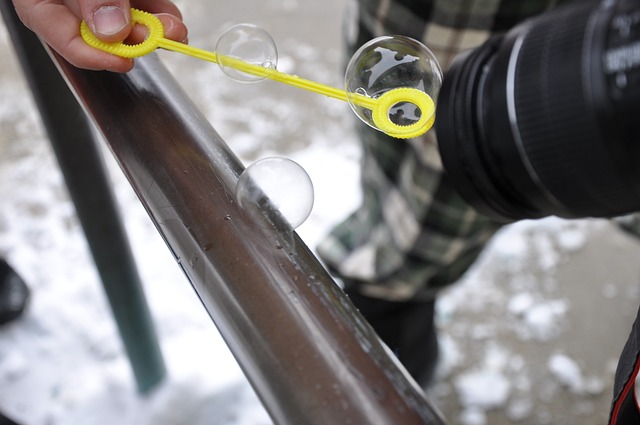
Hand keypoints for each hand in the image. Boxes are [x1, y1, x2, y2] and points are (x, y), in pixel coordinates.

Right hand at [11, 0, 187, 71]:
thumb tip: (111, 29)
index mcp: (41, 6)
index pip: (68, 44)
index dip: (99, 57)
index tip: (126, 60)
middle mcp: (70, 7)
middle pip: (106, 36)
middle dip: (138, 40)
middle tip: (162, 36)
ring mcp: (98, 3)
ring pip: (130, 24)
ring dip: (156, 29)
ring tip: (174, 28)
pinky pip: (144, 6)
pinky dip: (160, 13)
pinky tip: (170, 19)